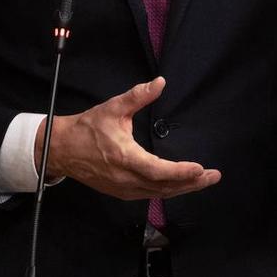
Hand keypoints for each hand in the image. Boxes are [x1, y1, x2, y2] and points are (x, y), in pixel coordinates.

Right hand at [40, 77, 220, 199]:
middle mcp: (125, 178)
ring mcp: (123, 188)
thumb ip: (138, 96)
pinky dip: (168, 191)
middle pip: (164, 187)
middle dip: (192, 183)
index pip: (158, 171)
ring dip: (183, 189)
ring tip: (204, 180)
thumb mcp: (113, 108)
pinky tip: (181, 186)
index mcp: (124, 157)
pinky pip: (149, 195)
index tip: (200, 168)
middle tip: (214, 176)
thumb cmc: (88, 128)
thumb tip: (160, 82)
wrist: (62, 149)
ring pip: (158, 193)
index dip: (181, 172)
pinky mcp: (121, 192)